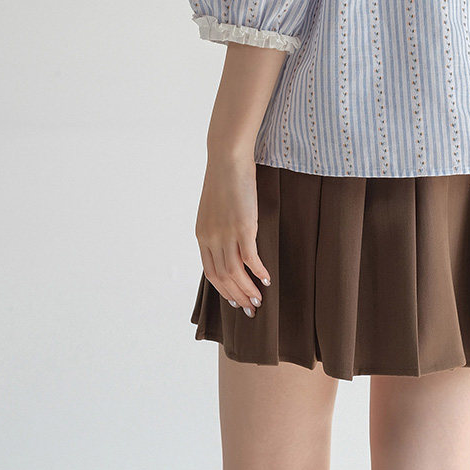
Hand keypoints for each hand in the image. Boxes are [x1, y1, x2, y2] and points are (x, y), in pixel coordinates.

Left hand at [195, 148, 270, 314]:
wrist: (227, 159)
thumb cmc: (224, 181)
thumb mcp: (214, 210)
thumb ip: (218, 229)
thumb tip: (229, 245)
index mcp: (202, 236)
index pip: (211, 272)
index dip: (224, 290)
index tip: (234, 300)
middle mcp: (211, 238)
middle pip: (223, 278)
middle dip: (237, 296)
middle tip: (250, 309)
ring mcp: (226, 234)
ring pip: (235, 272)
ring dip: (248, 289)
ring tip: (259, 300)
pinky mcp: (243, 227)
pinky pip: (250, 258)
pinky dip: (258, 272)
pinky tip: (266, 279)